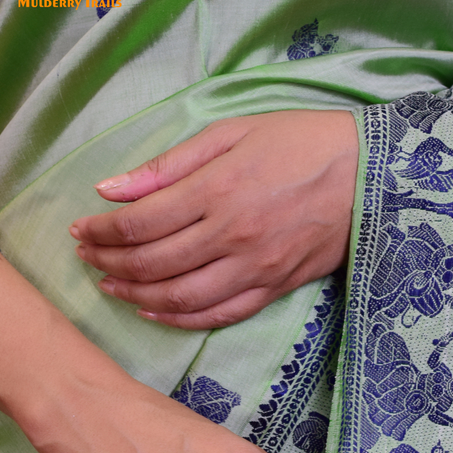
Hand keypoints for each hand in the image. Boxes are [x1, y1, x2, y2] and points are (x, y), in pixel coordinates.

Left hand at [68, 111, 358, 328]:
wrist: (370, 176)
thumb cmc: (301, 143)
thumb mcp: (232, 132)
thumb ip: (169, 165)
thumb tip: (111, 189)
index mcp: (217, 189)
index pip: (140, 222)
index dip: (102, 231)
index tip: (81, 230)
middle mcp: (232, 235)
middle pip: (153, 263)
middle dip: (111, 265)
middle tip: (88, 260)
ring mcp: (255, 268)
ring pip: (181, 298)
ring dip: (138, 297)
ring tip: (113, 288)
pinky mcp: (274, 288)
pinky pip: (220, 315)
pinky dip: (181, 320)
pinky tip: (155, 312)